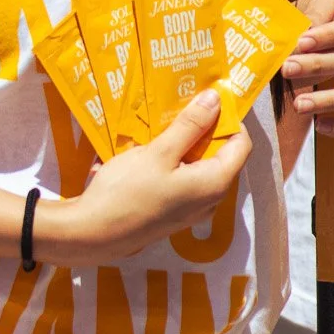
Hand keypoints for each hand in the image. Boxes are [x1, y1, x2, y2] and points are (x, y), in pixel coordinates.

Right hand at [42, 91, 250, 266]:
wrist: (92, 235)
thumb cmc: (127, 191)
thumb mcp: (159, 152)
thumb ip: (190, 125)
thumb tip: (216, 99)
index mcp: (214, 184)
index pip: (241, 144)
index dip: (229, 119)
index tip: (208, 99)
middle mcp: (210, 201)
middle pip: (220, 155)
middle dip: (204, 129)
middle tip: (182, 106)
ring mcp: (191, 211)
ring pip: (199, 167)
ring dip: (185, 144)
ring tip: (162, 125)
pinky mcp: (172, 215)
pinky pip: (183, 180)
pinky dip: (174, 162)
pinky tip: (150, 150)